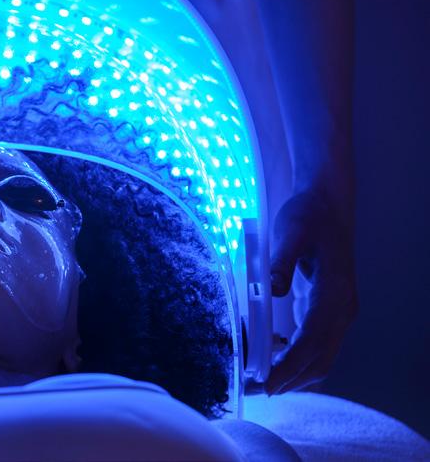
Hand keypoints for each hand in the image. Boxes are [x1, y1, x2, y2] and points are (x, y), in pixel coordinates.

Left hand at [264, 181, 356, 394]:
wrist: (327, 203)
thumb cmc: (308, 215)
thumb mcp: (291, 231)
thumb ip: (281, 261)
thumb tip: (272, 290)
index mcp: (334, 294)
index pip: (312, 342)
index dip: (288, 366)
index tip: (265, 384)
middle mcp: (341, 309)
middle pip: (319, 360)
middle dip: (288, 380)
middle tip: (253, 391)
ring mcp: (337, 312)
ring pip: (320, 358)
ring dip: (292, 373)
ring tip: (257, 379)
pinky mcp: (328, 310)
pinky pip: (315, 345)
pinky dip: (295, 358)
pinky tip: (269, 353)